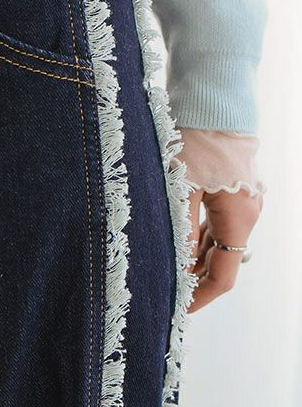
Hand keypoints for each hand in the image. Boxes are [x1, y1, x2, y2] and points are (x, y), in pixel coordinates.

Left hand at [175, 127, 264, 312]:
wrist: (213, 97)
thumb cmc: (197, 138)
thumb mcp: (181, 187)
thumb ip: (179, 229)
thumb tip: (173, 267)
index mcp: (239, 218)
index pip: (224, 275)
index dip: (201, 297)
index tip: (177, 309)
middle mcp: (245, 211)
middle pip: (220, 258)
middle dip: (193, 277)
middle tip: (162, 288)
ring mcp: (239, 196)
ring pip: (215, 238)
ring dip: (191, 253)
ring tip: (161, 264)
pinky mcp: (228, 182)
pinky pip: (213, 218)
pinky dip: (194, 231)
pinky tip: (172, 234)